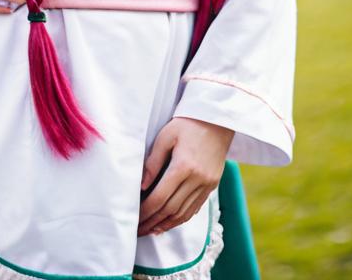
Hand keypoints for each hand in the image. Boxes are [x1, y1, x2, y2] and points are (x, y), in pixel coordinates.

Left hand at [137, 117, 233, 235]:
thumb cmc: (187, 124)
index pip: (161, 197)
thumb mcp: (165, 136)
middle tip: (138, 230)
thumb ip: (153, 162)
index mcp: (183, 166)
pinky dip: (181, 218)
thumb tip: (141, 186)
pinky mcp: (212, 185)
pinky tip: (169, 222)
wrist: (217, 120)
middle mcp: (197, 179)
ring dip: (166, 224)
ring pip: (184, 213)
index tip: (135, 218)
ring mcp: (207, 184)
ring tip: (151, 230)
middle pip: (171, 209)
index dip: (146, 211)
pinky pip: (195, 208)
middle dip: (153, 221)